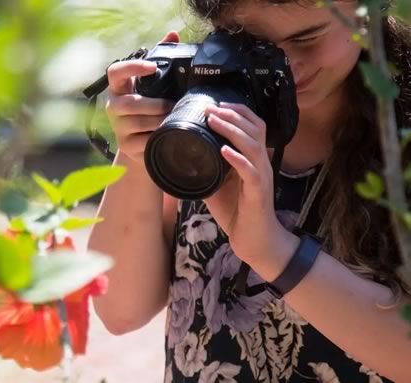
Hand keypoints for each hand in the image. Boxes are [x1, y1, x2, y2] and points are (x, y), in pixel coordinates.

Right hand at [105, 31, 178, 164]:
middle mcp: (113, 107)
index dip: (132, 67)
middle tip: (172, 105)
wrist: (141, 144)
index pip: (115, 72)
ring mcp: (118, 128)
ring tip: (172, 119)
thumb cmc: (148, 109)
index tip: (153, 67)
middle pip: (129, 104)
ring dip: (158, 121)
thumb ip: (161, 58)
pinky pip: (142, 142)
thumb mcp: (153, 86)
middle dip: (153, 105)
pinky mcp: (126, 146)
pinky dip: (157, 138)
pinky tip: (167, 135)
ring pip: (137, 123)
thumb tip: (173, 34)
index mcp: (119, 88)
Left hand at [203, 102, 289, 265]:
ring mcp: (261, 177)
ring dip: (233, 131)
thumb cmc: (236, 211)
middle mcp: (261, 164)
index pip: (253, 125)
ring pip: (253, 146)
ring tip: (214, 121)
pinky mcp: (258, 193)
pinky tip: (224, 151)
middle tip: (210, 108)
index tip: (216, 104)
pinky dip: (237, 159)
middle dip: (232, 114)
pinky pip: (251, 172)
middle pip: (255, 129)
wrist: (253, 240)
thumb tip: (181, 157)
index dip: (237, 111)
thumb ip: (205, 169)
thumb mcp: (216, 185)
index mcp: (253, 159)